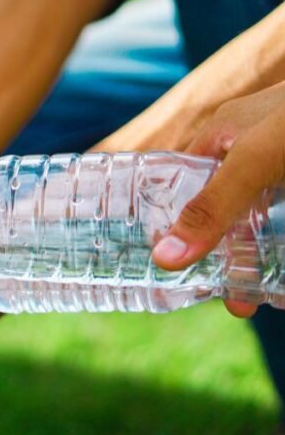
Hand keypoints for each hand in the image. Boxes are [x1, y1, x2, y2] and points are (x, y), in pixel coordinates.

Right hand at [152, 81, 284, 317]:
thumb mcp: (254, 161)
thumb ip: (212, 208)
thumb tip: (163, 259)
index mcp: (223, 135)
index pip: (184, 182)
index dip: (173, 220)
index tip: (171, 266)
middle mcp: (254, 153)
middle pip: (227, 210)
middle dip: (225, 255)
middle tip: (227, 298)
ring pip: (266, 221)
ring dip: (258, 260)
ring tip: (253, 299)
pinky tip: (284, 282)